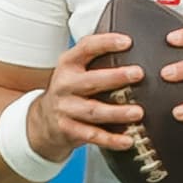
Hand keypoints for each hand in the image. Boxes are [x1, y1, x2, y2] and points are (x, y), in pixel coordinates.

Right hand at [30, 34, 145, 161]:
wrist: (43, 120)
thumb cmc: (71, 90)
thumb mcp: (76, 70)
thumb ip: (97, 60)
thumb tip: (136, 48)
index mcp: (68, 64)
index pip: (86, 48)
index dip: (106, 43)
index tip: (127, 41)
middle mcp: (65, 84)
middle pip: (91, 80)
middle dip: (116, 77)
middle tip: (139, 74)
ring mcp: (65, 108)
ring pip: (93, 111)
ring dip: (117, 112)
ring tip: (138, 112)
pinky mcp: (68, 129)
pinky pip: (92, 135)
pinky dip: (111, 139)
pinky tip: (127, 140)